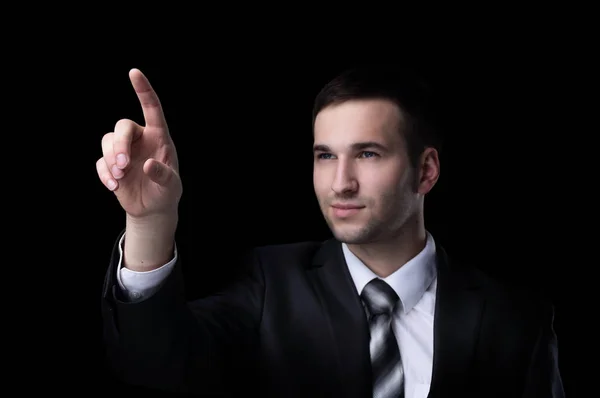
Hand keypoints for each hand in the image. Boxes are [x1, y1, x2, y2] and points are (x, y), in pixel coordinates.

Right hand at [96, 69, 181, 218]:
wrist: (152, 208)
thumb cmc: (166, 192)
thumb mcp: (170, 186)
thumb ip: (162, 175)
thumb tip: (147, 164)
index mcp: (159, 137)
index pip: (151, 108)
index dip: (143, 90)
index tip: (134, 72)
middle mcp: (140, 138)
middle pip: (122, 126)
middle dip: (119, 144)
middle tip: (122, 165)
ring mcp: (123, 150)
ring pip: (107, 141)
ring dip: (110, 160)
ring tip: (119, 179)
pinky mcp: (110, 164)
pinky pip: (100, 162)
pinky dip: (104, 174)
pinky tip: (114, 187)